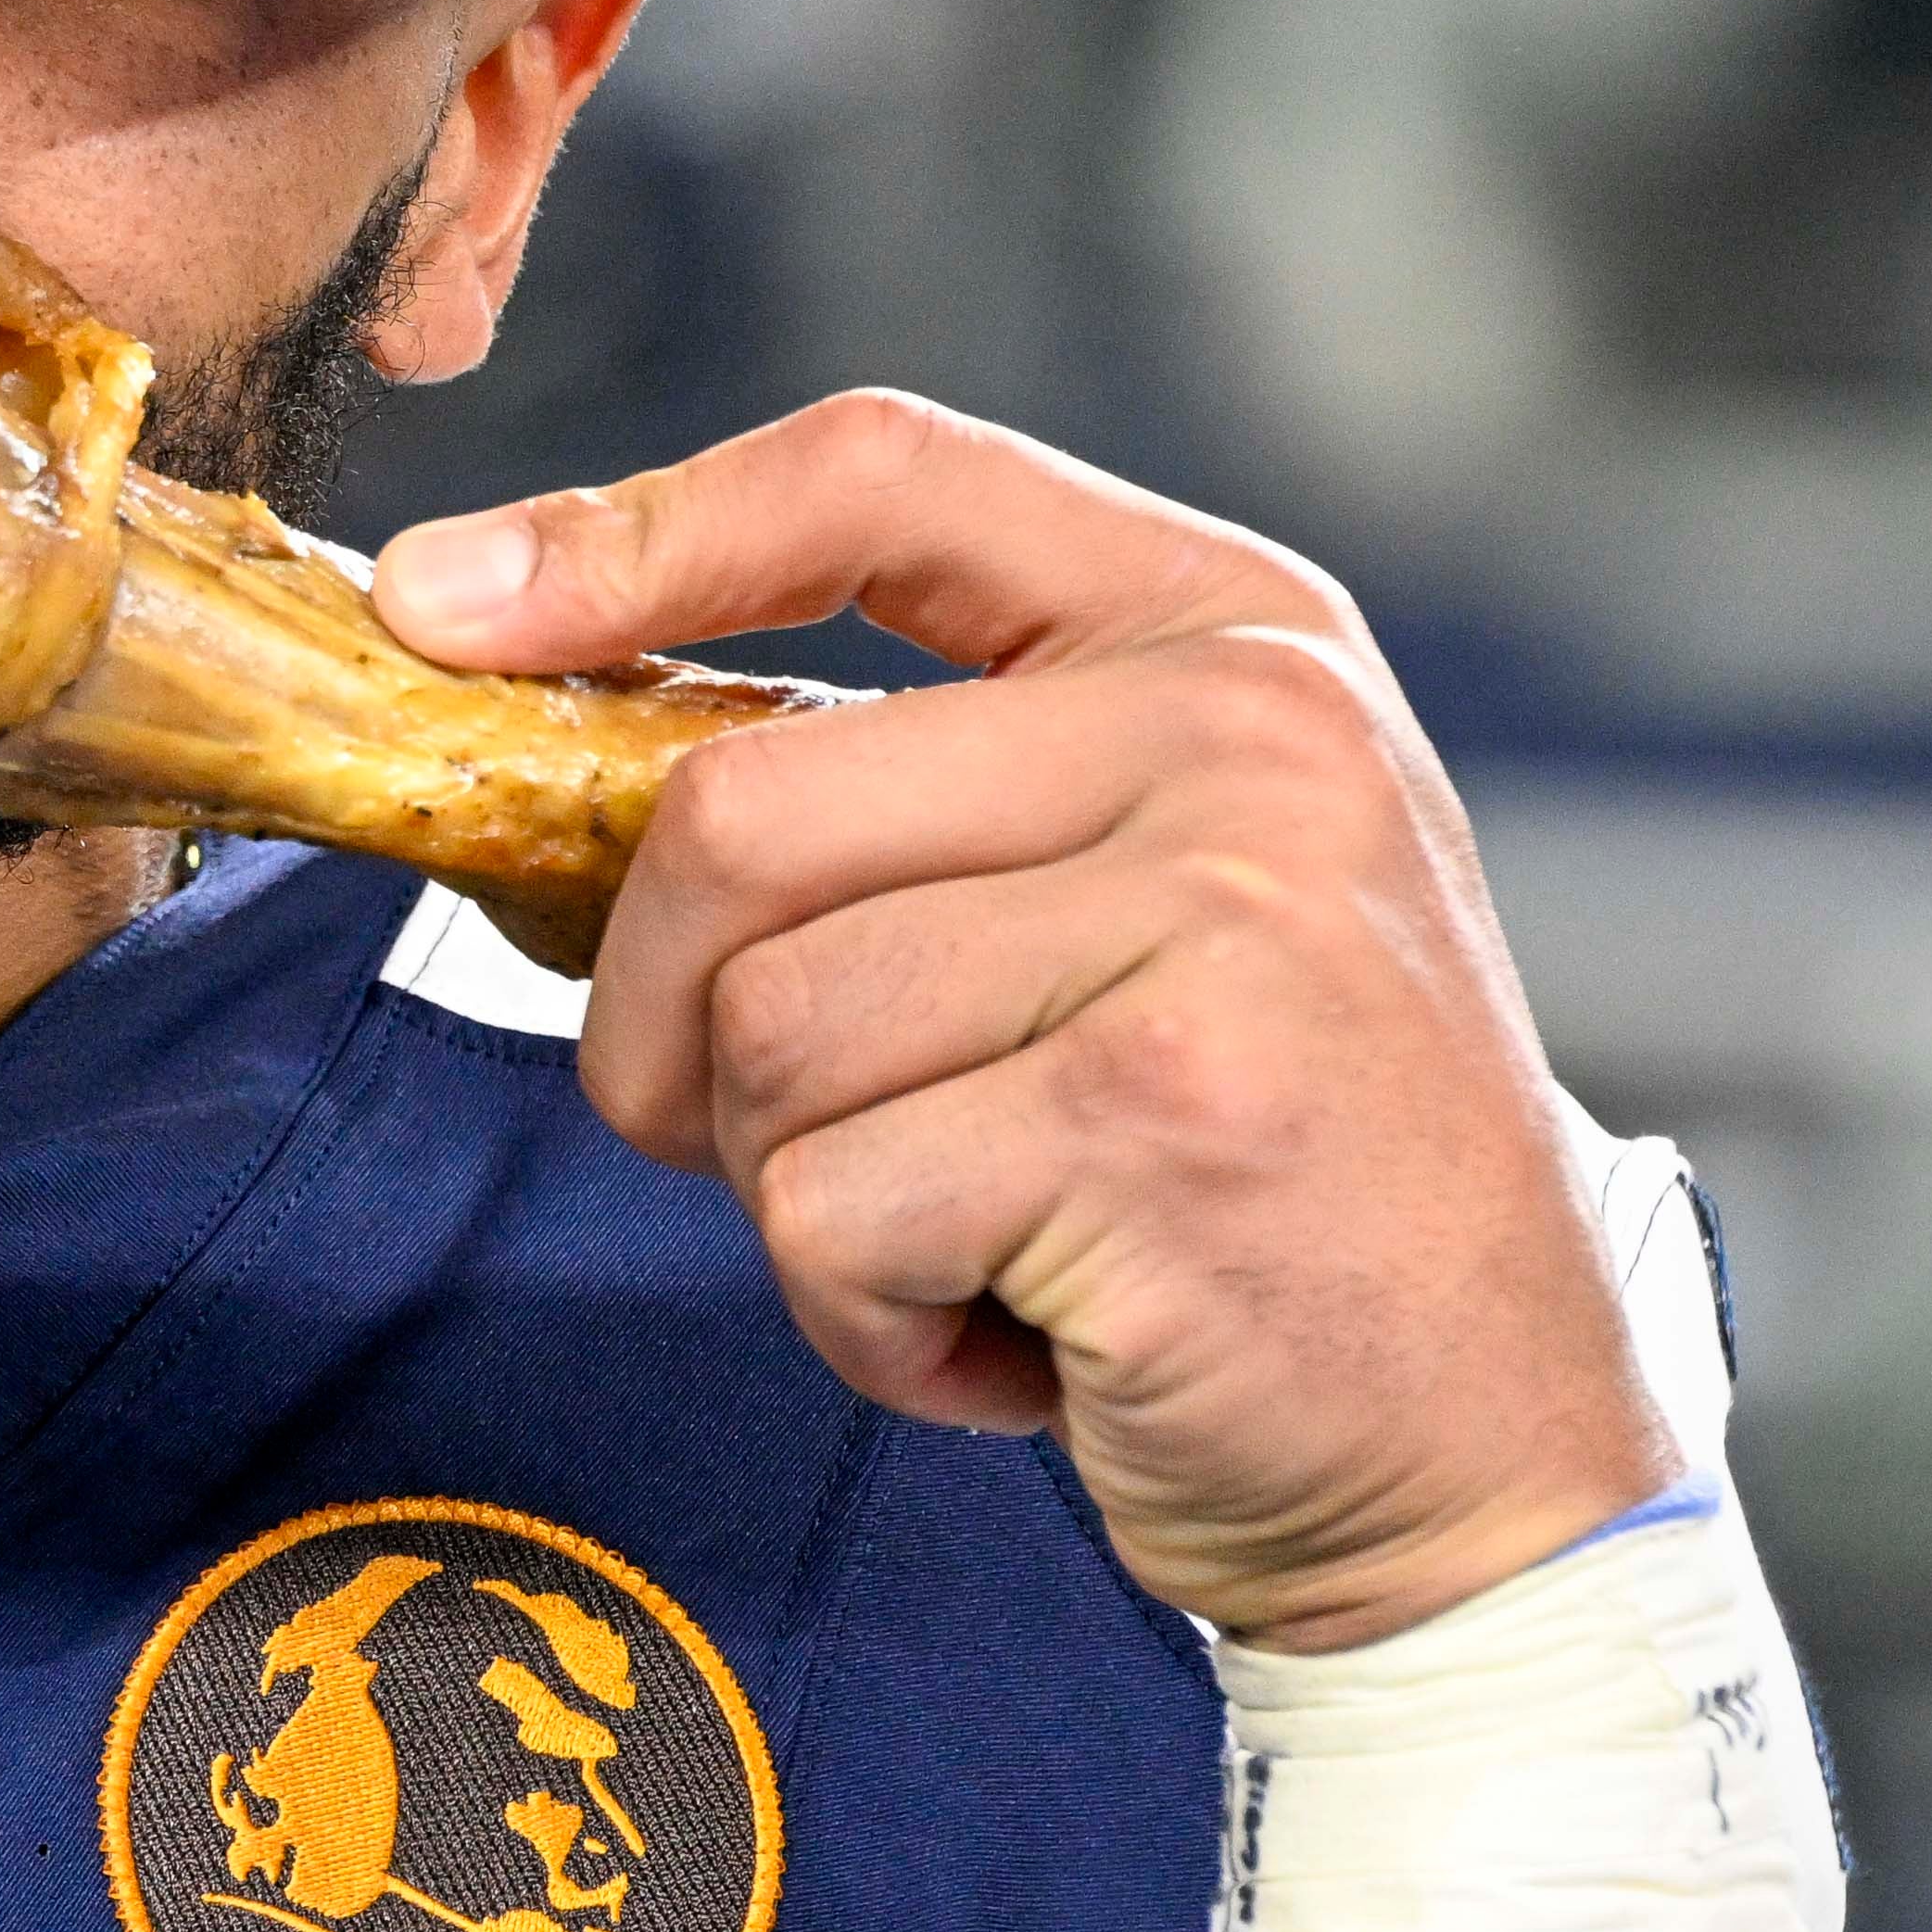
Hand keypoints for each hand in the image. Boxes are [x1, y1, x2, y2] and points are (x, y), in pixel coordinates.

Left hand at [373, 394, 1669, 1648]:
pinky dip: (868, 1323)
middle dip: (670, 1025)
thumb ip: (920, 787)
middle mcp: (1251, 741)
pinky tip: (1029, 1336)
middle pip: (730, 814)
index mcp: (1236, 637)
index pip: (882, 477)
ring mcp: (1223, 925)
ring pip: (762, 1033)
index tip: (436, 604)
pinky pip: (831, 1209)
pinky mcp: (1162, 1123)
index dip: (629, 530)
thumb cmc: (1254, 1177)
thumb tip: (525, 698)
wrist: (1494, 1454)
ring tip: (983, 1242)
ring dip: (802, 1198)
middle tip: (802, 1149)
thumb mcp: (1145, 896)